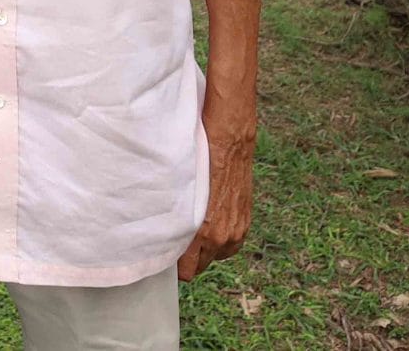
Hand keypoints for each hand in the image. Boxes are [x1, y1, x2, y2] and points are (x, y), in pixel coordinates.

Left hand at [177, 119, 253, 281]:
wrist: (229, 139)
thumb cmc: (201, 160)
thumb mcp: (182, 191)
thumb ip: (175, 216)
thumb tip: (162, 231)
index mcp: (204, 232)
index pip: (187, 270)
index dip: (175, 263)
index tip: (165, 252)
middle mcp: (223, 236)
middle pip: (200, 266)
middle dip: (189, 257)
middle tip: (175, 240)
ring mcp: (237, 230)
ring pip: (215, 255)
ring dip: (206, 248)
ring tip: (193, 230)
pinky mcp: (245, 222)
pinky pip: (230, 244)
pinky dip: (220, 239)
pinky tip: (210, 224)